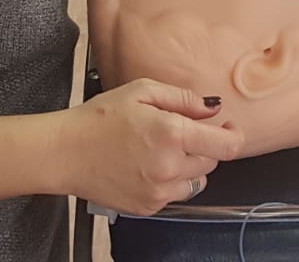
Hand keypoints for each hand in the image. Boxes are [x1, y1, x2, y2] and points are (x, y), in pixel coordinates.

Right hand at [58, 80, 243, 215]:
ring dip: (189, 165)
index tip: (228, 126)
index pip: (226, 145)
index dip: (233, 134)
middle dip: (204, 145)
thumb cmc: (99, 118)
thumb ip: (183, 98)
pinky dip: (171, 181)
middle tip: (179, 130)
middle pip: (212, 161)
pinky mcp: (148, 207)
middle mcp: (170, 168)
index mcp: (172, 134)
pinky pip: (175, 195)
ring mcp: (159, 192)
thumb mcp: (142, 91)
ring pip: (196, 180)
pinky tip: (148, 165)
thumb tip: (213, 107)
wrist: (65, 153)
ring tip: (161, 149)